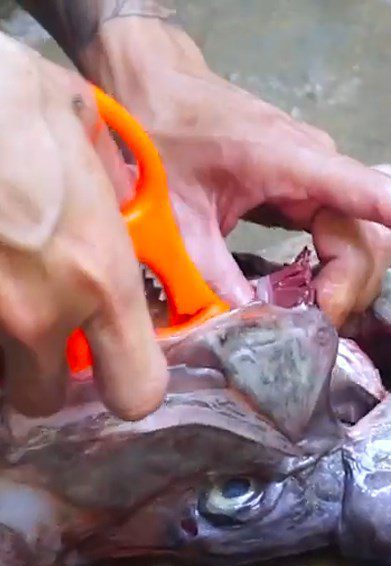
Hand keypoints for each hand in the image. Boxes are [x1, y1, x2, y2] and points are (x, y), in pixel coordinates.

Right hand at [0, 34, 166, 418]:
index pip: (136, 390)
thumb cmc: (16, 101)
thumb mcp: (90, 146)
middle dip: (46, 374)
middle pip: (45, 398)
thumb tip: (119, 207)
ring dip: (6, 351)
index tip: (117, 365)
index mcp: (101, 278)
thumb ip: (115, 200)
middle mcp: (41, 312)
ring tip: (8, 294)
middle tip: (43, 334)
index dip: (130, 384)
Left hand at [84, 19, 390, 325]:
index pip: (376, 195)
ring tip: (335, 308)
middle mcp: (322, 167)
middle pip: (375, 233)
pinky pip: (362, 223)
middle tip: (316, 320)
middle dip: (355, 284)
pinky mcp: (315, 188)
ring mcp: (323, 176)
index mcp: (293, 163)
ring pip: (373, 231)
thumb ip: (212, 275)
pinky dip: (378, 253)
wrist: (156, 86)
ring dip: (364, 275)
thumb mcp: (177, 213)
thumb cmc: (163, 135)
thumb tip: (255, 327)